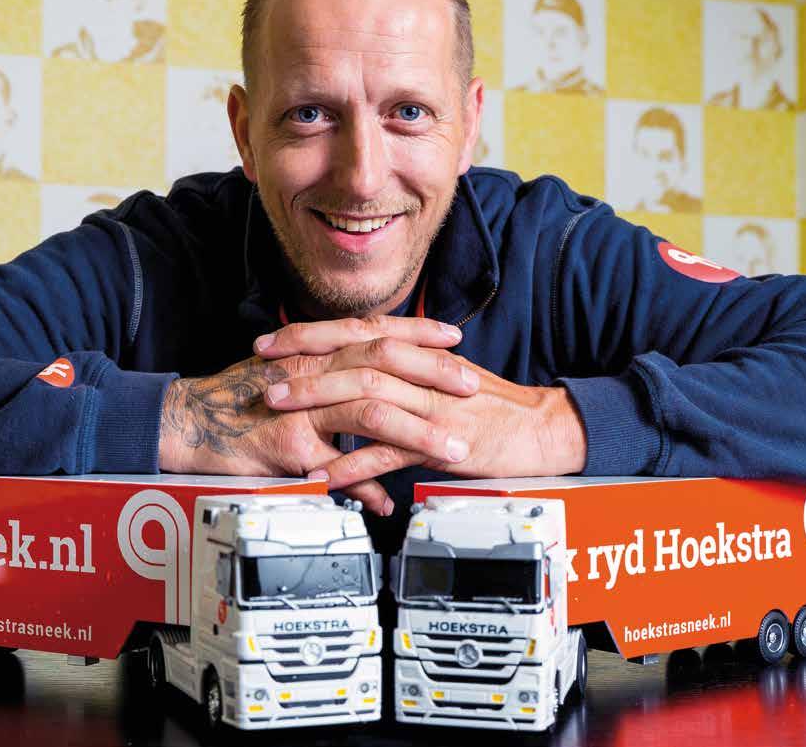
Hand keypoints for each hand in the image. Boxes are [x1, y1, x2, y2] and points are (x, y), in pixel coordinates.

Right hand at [158, 316, 479, 513]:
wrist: (187, 421)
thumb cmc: (238, 399)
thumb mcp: (288, 376)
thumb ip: (329, 379)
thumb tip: (364, 387)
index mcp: (314, 351)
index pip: (374, 330)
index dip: (417, 331)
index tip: (453, 336)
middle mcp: (310, 370)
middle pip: (382, 360)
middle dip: (432, 372)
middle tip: (471, 384)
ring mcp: (300, 407)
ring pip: (368, 409)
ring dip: (416, 430)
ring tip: (451, 447)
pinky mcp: (288, 445)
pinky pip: (336, 467)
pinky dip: (365, 485)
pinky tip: (387, 501)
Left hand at [258, 333, 586, 491]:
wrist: (540, 429)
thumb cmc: (492, 405)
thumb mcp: (445, 375)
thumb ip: (407, 366)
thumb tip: (366, 362)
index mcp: (419, 352)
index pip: (357, 331)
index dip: (311, 333)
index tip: (272, 340)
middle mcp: (421, 372)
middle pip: (355, 355)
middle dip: (304, 362)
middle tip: (264, 372)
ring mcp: (429, 406)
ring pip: (366, 396)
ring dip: (318, 402)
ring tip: (281, 412)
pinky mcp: (440, 444)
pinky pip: (388, 452)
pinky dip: (353, 464)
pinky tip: (324, 473)